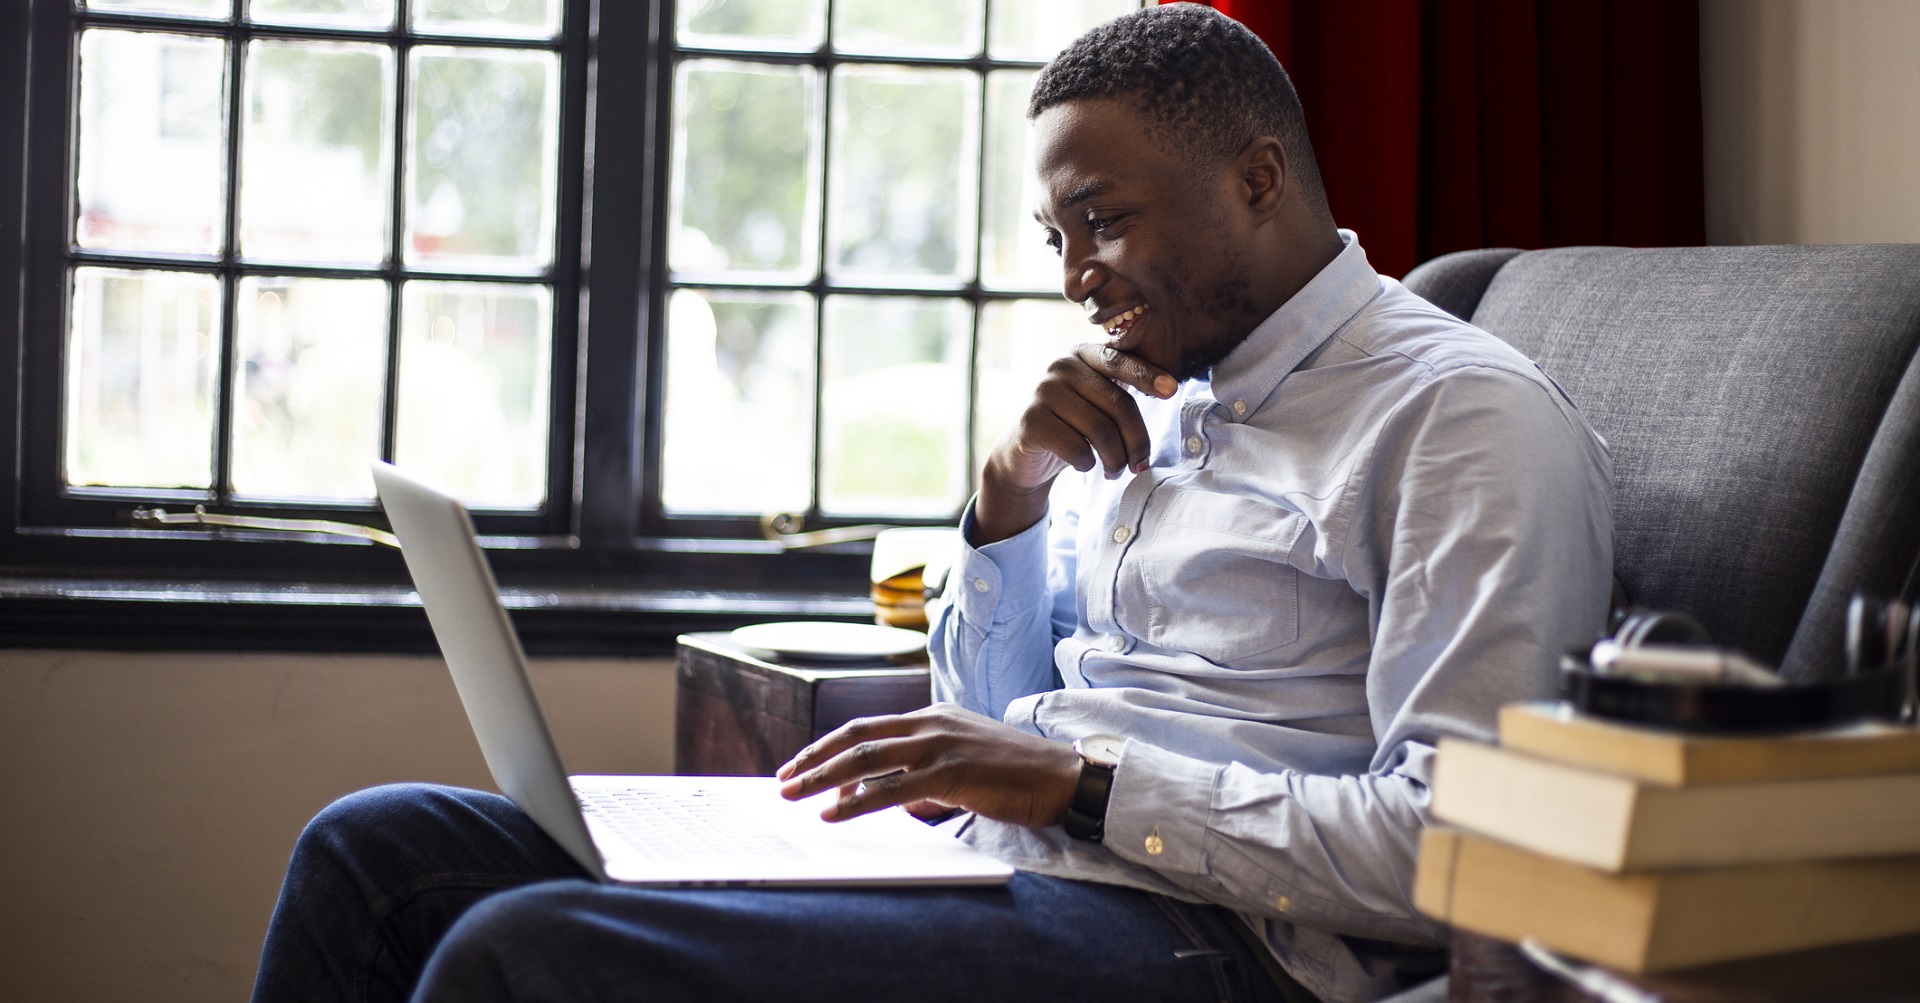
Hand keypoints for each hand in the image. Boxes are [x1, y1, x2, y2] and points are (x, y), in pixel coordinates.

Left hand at [775, 703, 1082, 828]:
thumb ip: (922, 775)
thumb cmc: (1016, 776)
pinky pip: (891, 787)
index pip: (867, 728)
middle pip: (856, 736)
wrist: (1062, 777)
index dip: (828, 746)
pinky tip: (834, 812)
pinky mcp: (950, 771)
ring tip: (794, 795)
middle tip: (783, 779)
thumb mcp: (961, 765)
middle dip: (813, 758)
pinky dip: (856, 800)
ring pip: (865, 757)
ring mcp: (940, 744)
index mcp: (932, 716)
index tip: (801, 764)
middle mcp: (931, 723)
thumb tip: (885, 794)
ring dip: (821, 777)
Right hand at [974, 343, 1175, 544]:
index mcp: (1081, 355)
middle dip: (1137, 441)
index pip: (1119, 361)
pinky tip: (1085, 465)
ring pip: (1100, 430)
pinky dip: (1088, 463)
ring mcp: (1042, 392)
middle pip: (1118, 404)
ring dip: (1115, 459)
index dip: (1146, 375)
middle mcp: (1060, 366)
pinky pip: (1077, 448)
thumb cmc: (1070, 426)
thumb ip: (1119, 390)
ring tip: (1115, 471)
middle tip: (1141, 465)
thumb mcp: (1095, 401)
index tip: (1172, 391)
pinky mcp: (1030, 421)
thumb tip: (1169, 388)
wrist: (1022, 454)